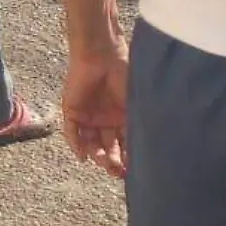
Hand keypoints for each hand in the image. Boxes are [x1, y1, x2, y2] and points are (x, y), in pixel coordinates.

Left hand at [62, 49, 129, 177]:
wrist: (103, 55)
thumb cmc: (125, 75)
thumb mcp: (136, 104)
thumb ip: (140, 125)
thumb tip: (153, 150)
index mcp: (123, 119)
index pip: (126, 145)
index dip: (129, 158)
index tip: (134, 171)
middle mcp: (106, 121)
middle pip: (108, 147)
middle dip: (113, 161)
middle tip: (117, 171)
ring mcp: (88, 117)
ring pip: (91, 143)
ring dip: (97, 155)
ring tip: (104, 162)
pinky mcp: (72, 110)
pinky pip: (72, 132)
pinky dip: (76, 144)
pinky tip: (84, 156)